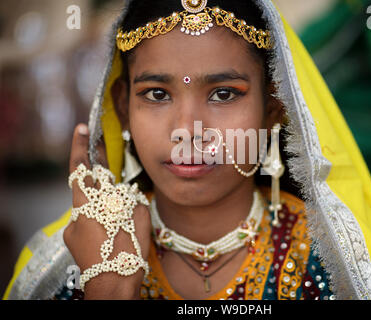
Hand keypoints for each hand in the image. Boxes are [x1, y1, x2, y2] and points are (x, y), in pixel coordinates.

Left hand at [63, 124, 150, 299]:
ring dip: (101, 206)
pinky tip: (110, 233)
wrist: (114, 285)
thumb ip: (128, 199)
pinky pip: (85, 221)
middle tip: (105, 167)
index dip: (80, 147)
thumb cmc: (129, 251)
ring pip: (87, 206)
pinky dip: (98, 221)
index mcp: (93, 204)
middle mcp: (77, 213)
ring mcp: (72, 227)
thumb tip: (123, 192)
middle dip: (96, 177)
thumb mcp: (138, 218)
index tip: (81, 129)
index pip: (81, 169)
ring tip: (118, 220)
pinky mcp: (71, 239)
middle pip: (84, 187)